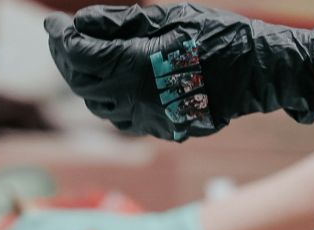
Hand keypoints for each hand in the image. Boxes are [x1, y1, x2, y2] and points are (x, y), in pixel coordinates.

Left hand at [44, 4, 313, 141]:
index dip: (60, 38)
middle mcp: (137, 100)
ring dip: (84, 81)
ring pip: (98, 105)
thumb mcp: (166, 16)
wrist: (259, 71)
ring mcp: (150, 120)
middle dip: (66, 59)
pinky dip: (107, 99)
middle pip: (82, 83)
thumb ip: (118, 22)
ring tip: (82, 57)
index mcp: (136, 67)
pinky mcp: (163, 129)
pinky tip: (110, 82)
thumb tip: (81, 25)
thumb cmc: (218, 35)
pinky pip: (122, 118)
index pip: (80, 55)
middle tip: (61, 38)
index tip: (53, 24)